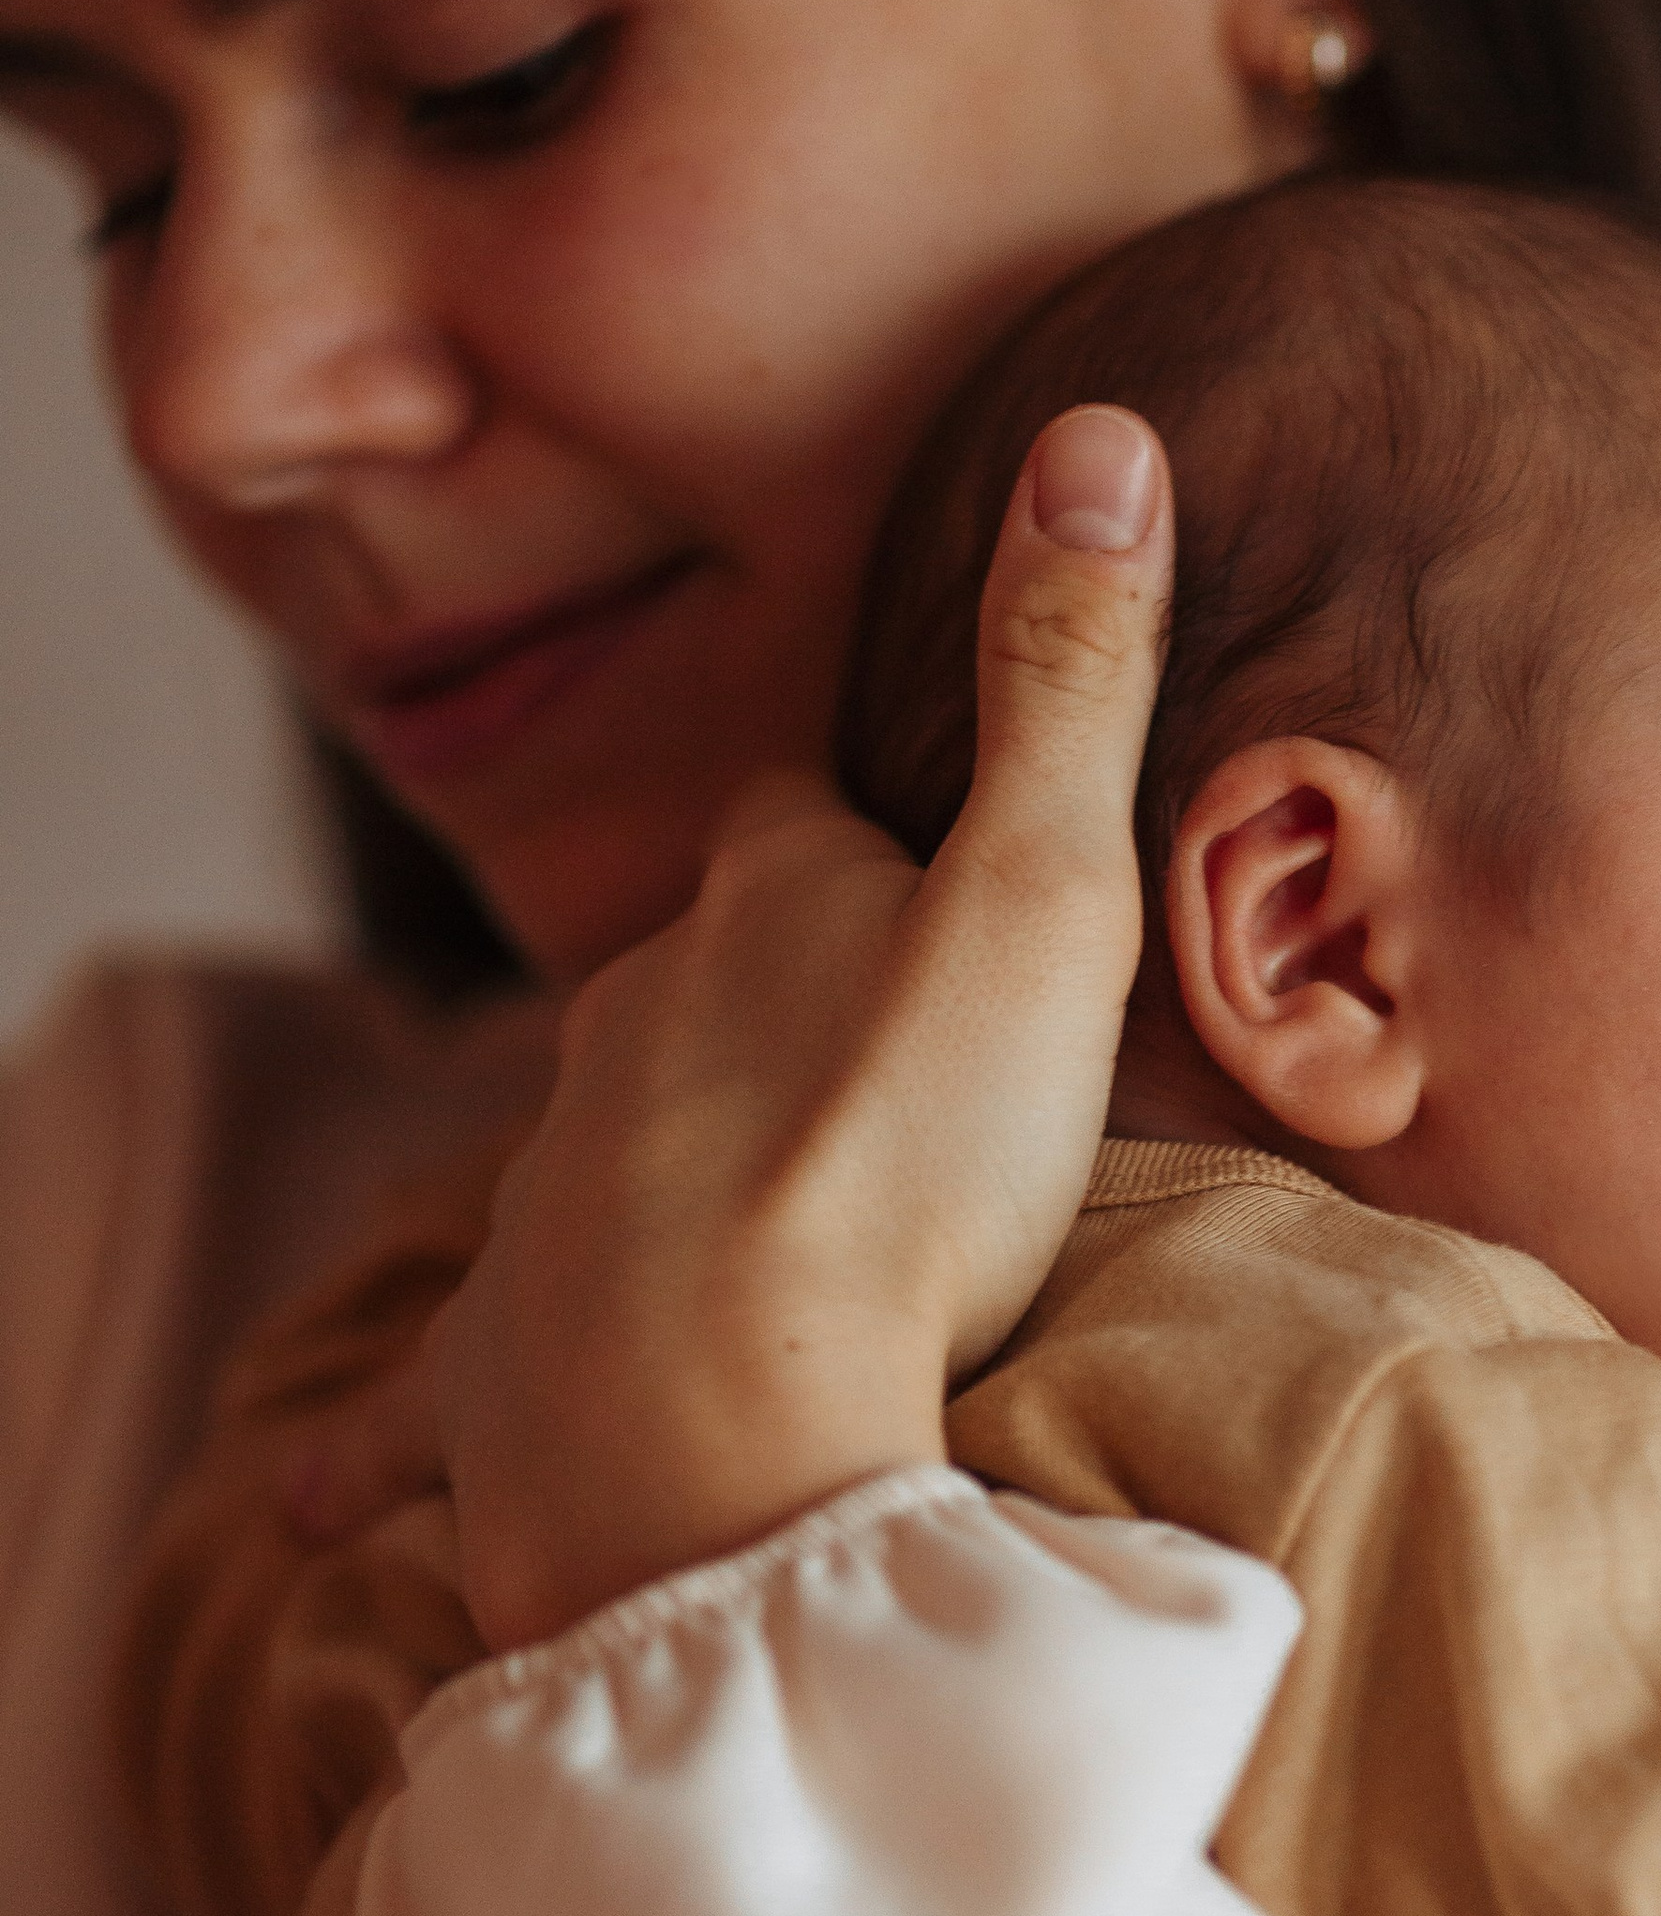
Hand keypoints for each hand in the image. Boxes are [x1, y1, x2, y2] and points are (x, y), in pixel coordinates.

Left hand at [431, 405, 1172, 1649]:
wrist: (726, 1421)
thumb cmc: (908, 1160)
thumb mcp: (1045, 900)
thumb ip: (1070, 681)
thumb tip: (1098, 425)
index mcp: (758, 906)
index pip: (800, 820)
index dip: (858, 836)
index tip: (923, 877)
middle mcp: (624, 1019)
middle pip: (693, 978)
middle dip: (761, 1008)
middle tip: (868, 1087)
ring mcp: (546, 1188)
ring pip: (587, 1146)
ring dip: (649, 1173)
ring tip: (737, 1241)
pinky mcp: (494, 1365)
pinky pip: (435, 1382)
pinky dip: (381, 1430)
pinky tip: (307, 1490)